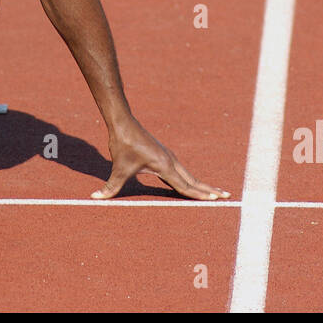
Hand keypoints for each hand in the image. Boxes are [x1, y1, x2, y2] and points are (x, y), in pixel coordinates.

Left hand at [92, 117, 230, 200]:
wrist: (123, 122)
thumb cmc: (122, 145)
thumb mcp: (117, 169)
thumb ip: (110, 187)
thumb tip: (95, 198)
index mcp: (165, 166)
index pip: (185, 185)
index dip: (200, 195)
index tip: (216, 200)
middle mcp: (171, 161)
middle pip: (194, 180)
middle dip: (209, 190)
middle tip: (227, 196)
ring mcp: (169, 157)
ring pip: (189, 175)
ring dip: (203, 184)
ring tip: (216, 192)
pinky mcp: (164, 155)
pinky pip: (182, 170)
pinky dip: (191, 179)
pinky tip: (193, 183)